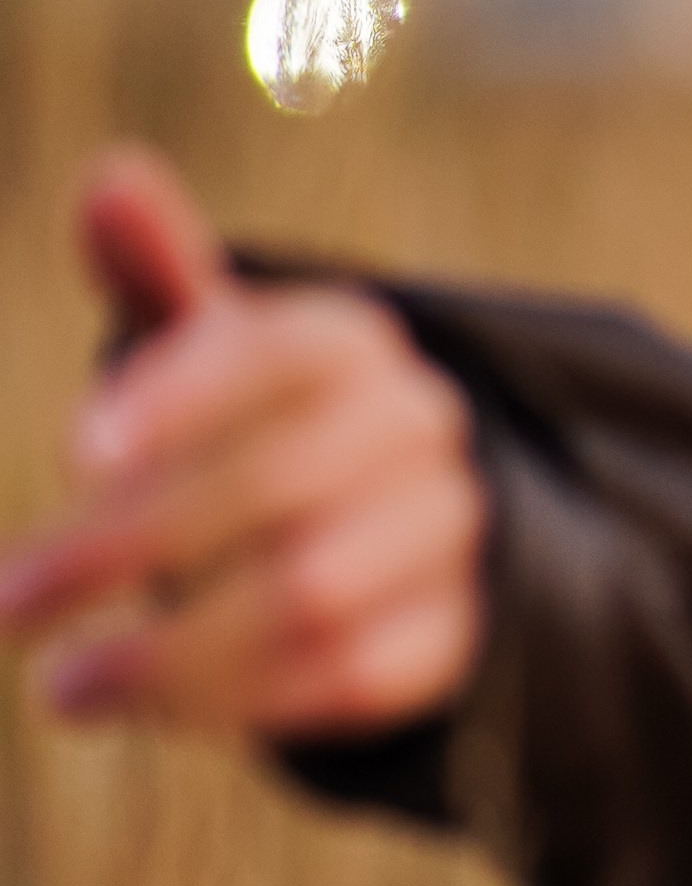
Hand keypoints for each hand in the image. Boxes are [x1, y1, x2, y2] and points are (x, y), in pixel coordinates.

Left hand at [0, 147, 488, 736]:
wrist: (398, 539)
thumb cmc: (257, 427)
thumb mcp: (213, 348)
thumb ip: (159, 271)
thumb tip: (108, 175)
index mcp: (353, 343)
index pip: (284, 353)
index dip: (185, 398)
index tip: (80, 455)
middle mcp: (420, 431)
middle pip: (283, 489)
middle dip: (130, 549)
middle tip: (5, 602)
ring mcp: (448, 536)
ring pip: (313, 597)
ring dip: (171, 652)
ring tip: (60, 685)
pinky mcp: (453, 637)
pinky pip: (351, 678)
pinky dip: (240, 702)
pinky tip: (142, 709)